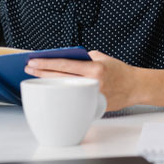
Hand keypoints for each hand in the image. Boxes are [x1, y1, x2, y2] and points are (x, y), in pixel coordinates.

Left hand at [25, 51, 141, 109]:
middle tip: (29, 68)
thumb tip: (63, 61)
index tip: (33, 60)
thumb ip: (83, 58)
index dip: (46, 63)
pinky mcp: (92, 106)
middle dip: (42, 73)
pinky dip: (61, 94)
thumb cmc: (118, 70)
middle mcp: (93, 83)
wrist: (135, 87)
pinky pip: (73, 99)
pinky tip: (52, 89)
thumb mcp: (102, 58)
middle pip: (61, 78)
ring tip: (36, 77)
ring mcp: (92, 96)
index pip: (65, 65)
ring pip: (64, 90)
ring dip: (49, 83)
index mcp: (95, 68)